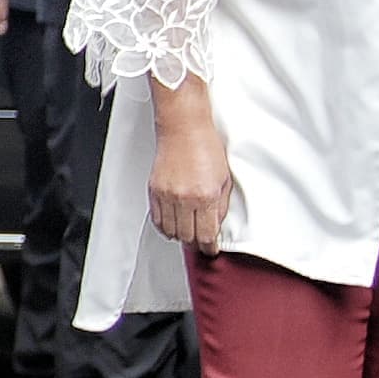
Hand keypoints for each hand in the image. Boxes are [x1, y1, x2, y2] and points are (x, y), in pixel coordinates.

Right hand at [146, 86, 232, 255]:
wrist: (183, 128)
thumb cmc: (205, 146)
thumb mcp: (224, 179)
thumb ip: (220, 206)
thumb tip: (216, 225)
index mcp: (205, 196)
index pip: (207, 234)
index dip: (210, 247)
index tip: (211, 249)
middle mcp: (184, 198)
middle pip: (187, 236)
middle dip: (195, 243)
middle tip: (200, 242)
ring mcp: (167, 195)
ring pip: (170, 231)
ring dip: (179, 236)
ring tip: (186, 233)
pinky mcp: (154, 191)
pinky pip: (157, 219)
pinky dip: (164, 226)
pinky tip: (171, 225)